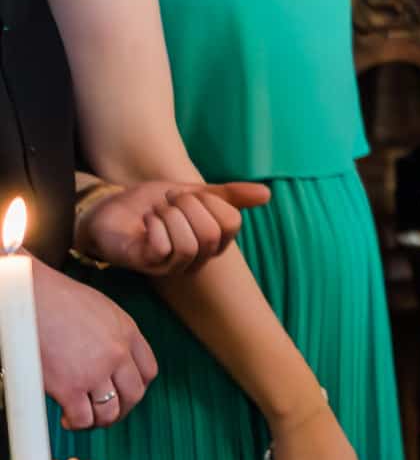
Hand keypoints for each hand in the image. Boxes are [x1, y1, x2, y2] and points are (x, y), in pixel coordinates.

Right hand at [34, 259, 156, 429]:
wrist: (34, 297)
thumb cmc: (60, 301)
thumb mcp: (104, 311)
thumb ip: (114, 335)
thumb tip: (111, 357)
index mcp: (129, 333)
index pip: (149, 372)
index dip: (137, 388)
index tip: (124, 394)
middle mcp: (118, 354)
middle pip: (134, 395)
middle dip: (122, 409)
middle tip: (106, 412)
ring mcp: (95, 372)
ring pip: (110, 412)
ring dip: (99, 421)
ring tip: (85, 418)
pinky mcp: (69, 386)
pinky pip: (82, 418)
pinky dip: (76, 424)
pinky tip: (67, 419)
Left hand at [76, 181, 270, 274]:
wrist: (111, 207)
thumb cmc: (153, 204)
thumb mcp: (195, 193)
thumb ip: (229, 195)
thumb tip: (268, 195)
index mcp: (212, 243)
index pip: (231, 223)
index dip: (208, 202)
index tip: (186, 195)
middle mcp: (196, 260)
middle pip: (211, 234)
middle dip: (187, 207)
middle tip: (168, 202)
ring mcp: (172, 266)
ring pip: (190, 244)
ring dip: (169, 216)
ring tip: (157, 213)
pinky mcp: (148, 266)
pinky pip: (164, 248)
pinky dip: (155, 225)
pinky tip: (146, 223)